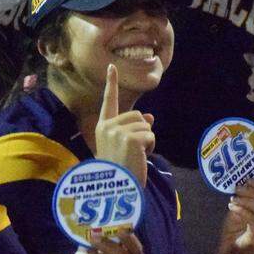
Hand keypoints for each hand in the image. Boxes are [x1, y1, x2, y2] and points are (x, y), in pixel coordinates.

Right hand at [95, 65, 154, 186]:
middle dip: (143, 131)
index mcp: (102, 127)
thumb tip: (149, 117)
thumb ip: (135, 128)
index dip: (111, 83)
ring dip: (148, 140)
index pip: (109, 101)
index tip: (112, 66)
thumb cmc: (121, 168)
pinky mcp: (130, 138)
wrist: (118, 186)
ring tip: (135, 155)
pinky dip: (151, 146)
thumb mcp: (125, 145)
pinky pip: (151, 135)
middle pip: (138, 116)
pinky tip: (139, 157)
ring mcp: (117, 131)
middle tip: (133, 150)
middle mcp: (107, 126)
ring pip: (146, 126)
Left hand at [216, 178, 253, 253]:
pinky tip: (232, 207)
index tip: (248, 180)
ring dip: (247, 201)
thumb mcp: (242, 208)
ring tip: (233, 199)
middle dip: (253, 191)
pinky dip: (242, 210)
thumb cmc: (237, 229)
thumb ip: (246, 196)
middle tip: (238, 189)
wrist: (231, 251)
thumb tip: (243, 181)